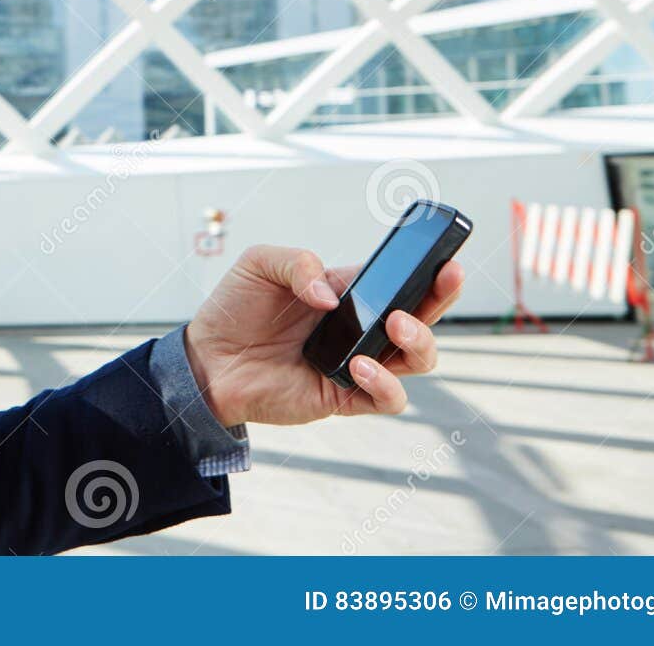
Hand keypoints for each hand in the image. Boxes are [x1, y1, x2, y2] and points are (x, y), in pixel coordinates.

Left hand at [183, 244, 464, 427]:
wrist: (206, 360)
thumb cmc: (235, 309)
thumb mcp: (259, 265)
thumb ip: (297, 263)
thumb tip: (332, 297)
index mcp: (347, 292)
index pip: (399, 280)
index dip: (428, 270)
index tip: (447, 255)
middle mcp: (359, 327)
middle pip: (422, 317)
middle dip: (441, 297)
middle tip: (446, 279)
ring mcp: (356, 363)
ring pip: (417, 359)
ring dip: (420, 341)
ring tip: (397, 325)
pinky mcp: (344, 397)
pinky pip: (387, 398)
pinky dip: (385, 383)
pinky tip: (362, 365)